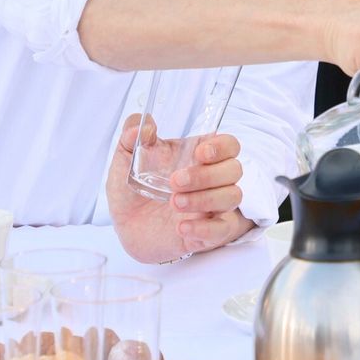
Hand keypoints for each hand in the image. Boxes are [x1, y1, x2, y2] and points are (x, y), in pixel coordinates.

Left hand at [107, 114, 254, 263]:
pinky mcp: (208, 233)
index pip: (229, 145)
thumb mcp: (125, 160)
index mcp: (198, 157)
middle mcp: (212, 180)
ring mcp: (213, 206)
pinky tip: (181, 227)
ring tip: (174, 203)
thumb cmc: (132, 189)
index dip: (222, 147)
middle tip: (175, 181)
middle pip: (234, 169)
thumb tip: (143, 126)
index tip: (201, 153)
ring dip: (205, 199)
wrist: (125, 228)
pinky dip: (205, 228)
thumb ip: (130, 136)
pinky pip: (222, 229)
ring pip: (232, 196)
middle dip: (207, 175)